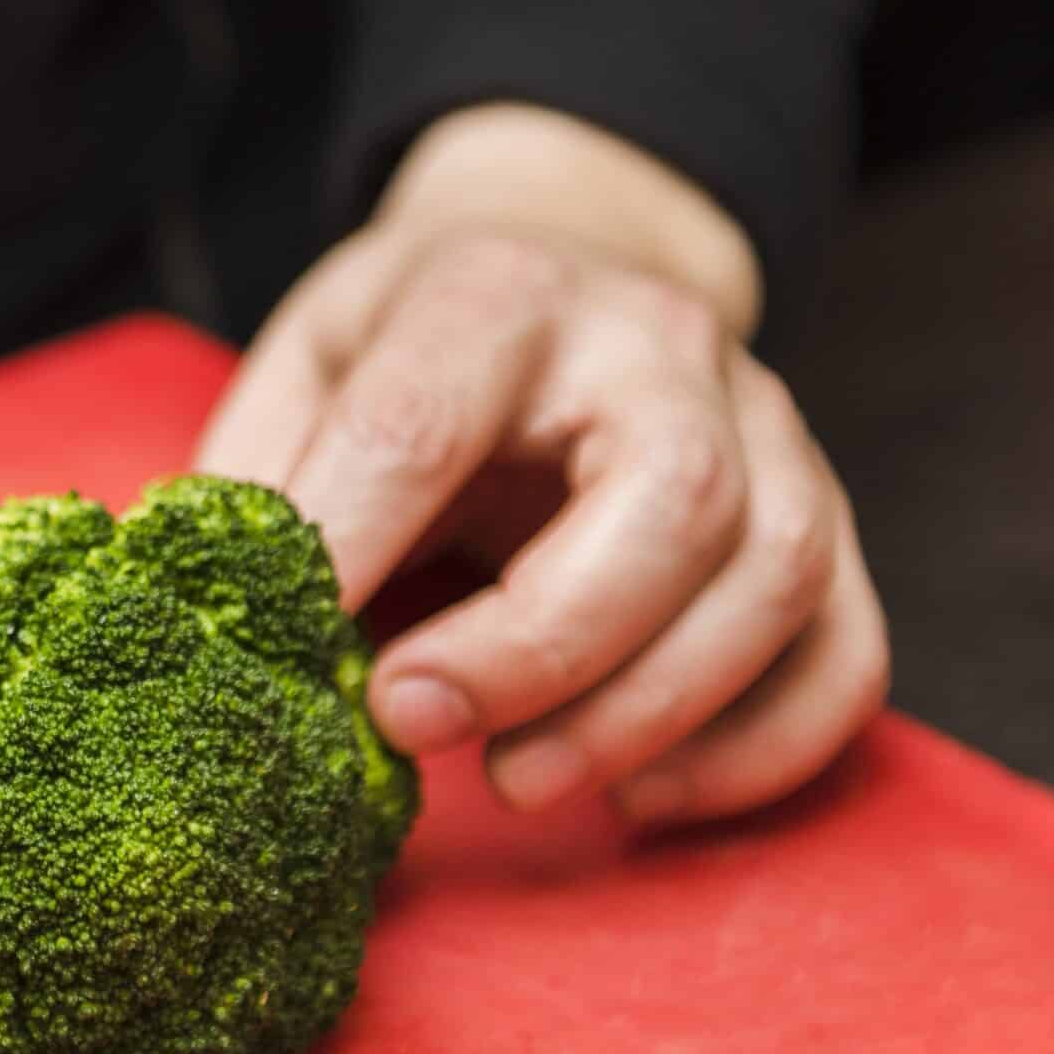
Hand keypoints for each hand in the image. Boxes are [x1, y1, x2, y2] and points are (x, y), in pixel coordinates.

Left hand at [199, 104, 887, 825]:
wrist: (567, 255)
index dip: (355, 541)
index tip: (298, 643)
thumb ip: (263, 474)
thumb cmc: (418, 339)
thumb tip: (209, 614)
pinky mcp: (823, 513)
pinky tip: (643, 797)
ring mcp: (766, 425)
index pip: (429, 421)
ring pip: (772, 577)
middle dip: (537, 647)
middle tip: (410, 722)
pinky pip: (844, 646)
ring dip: (645, 712)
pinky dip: (759, 748)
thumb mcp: (310, 358)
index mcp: (496, 293)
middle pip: (668, 498)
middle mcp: (657, 345)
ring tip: (516, 780)